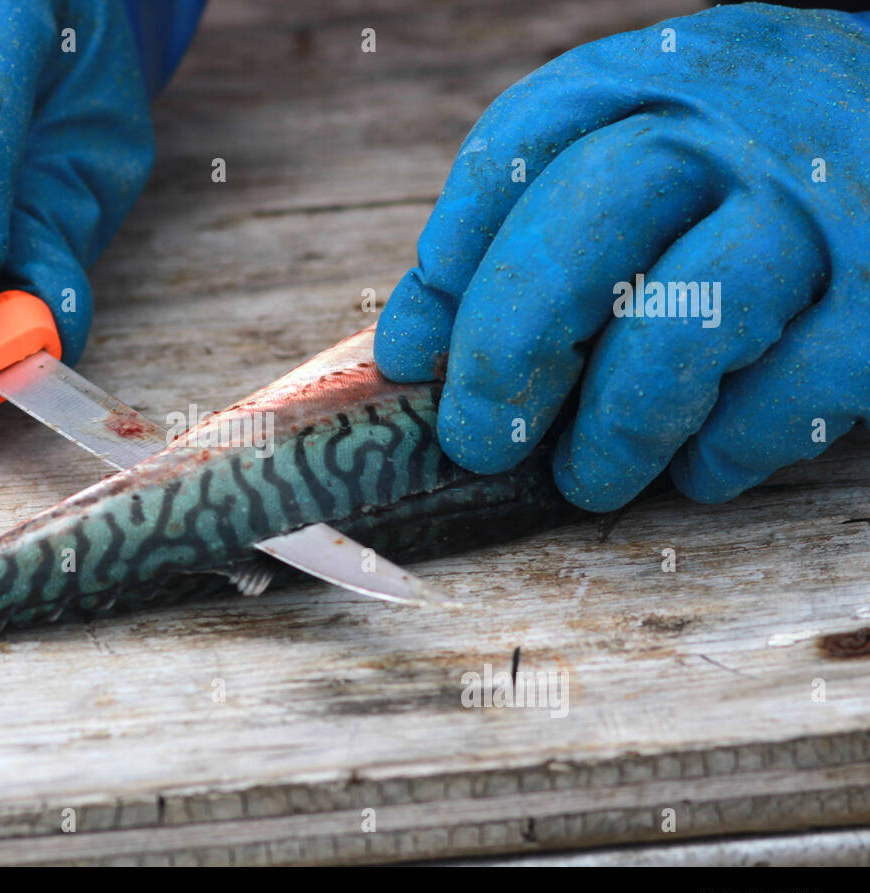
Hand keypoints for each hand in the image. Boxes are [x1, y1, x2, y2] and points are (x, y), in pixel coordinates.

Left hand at [374, 4, 869, 509]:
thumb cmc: (770, 166)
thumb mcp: (665, 144)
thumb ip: (544, 223)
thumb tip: (413, 347)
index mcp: (661, 74)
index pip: (520, 147)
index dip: (451, 261)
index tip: (413, 356)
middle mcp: (736, 123)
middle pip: (577, 235)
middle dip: (505, 354)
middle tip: (479, 442)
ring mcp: (821, 204)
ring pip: (679, 327)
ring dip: (615, 426)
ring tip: (586, 477)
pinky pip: (787, 392)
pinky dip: (726, 449)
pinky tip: (702, 467)